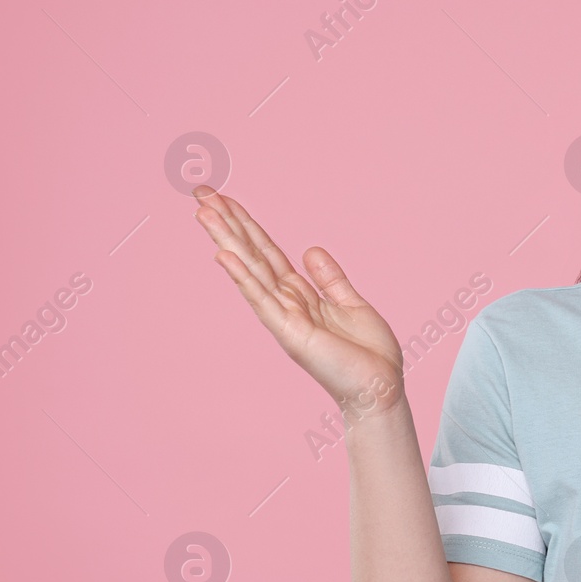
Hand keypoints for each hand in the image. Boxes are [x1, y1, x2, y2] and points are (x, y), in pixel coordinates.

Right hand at [193, 186, 405, 422]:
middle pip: (252, 254)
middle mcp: (286, 303)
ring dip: (226, 240)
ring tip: (203, 212)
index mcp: (300, 294)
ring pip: (250, 270)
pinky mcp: (290, 333)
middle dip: (227, 223)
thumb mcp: (351, 304)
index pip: (267, 252)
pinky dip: (243, 278)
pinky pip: (262, 300)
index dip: (247, 224)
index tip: (224, 198)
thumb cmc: (368, 355)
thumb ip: (329, 278)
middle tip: (200, 192)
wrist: (380, 390)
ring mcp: (284, 317)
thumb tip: (310, 250)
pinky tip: (223, 256)